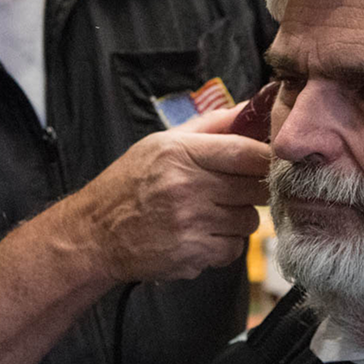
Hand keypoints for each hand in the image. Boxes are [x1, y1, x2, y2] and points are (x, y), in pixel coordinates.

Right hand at [65, 104, 270, 282]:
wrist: (95, 234)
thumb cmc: (129, 185)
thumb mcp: (161, 143)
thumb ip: (210, 126)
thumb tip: (250, 107)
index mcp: (180, 153)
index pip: (247, 152)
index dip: (267, 159)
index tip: (268, 163)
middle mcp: (187, 187)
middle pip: (255, 189)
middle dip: (253, 190)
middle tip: (235, 191)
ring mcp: (191, 223)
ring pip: (249, 221)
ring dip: (237, 219)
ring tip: (210, 214)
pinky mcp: (193, 255)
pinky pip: (234, 249)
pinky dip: (224, 245)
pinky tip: (201, 236)